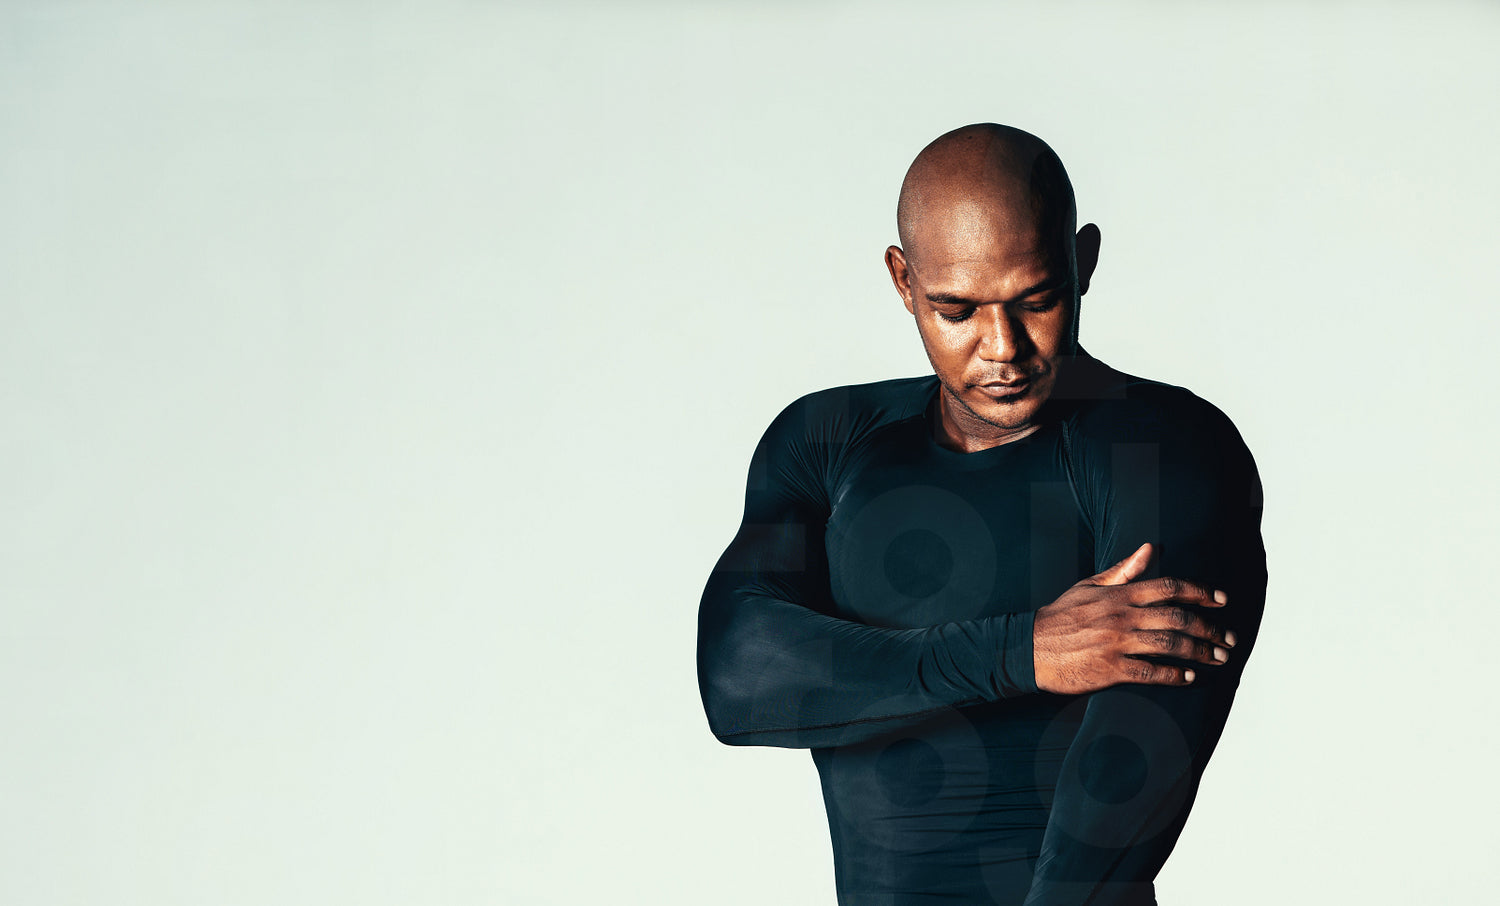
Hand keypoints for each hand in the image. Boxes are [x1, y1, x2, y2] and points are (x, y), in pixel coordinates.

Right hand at [1032, 542, 1234, 694]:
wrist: (1029, 647)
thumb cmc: (1061, 616)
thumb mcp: (1089, 586)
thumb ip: (1124, 570)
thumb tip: (1150, 548)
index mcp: (1120, 594)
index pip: (1170, 587)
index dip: (1201, 593)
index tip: (1221, 601)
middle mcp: (1122, 616)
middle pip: (1178, 618)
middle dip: (1210, 629)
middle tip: (1228, 640)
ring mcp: (1117, 643)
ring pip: (1170, 645)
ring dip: (1200, 652)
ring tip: (1217, 659)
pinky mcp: (1110, 669)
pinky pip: (1151, 672)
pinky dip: (1173, 675)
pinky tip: (1187, 677)